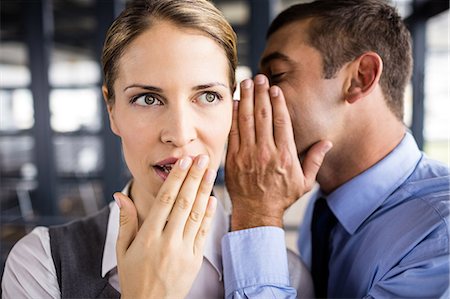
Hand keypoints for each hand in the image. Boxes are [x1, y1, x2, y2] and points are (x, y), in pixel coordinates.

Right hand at [114, 155, 216, 298]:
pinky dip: (209, 215)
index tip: (183, 161)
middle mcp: (167, 242)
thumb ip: (125, 221)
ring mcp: (184, 251)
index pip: (165, 201)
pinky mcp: (195, 260)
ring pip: (196, 215)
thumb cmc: (134, 276)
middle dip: (194, 178)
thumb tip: (119, 195)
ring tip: (210, 171)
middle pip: (184, 203)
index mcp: (148, 237)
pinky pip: (203, 233)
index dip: (176, 179)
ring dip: (204, 190)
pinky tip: (212, 198)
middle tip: (201, 158)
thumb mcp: (122, 249)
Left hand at [225, 74, 331, 229]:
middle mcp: (265, 152)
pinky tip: (234, 103)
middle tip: (259, 78)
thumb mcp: (304, 182)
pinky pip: (233, 132)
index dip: (277, 102)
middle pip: (262, 115)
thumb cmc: (281, 197)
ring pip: (246, 120)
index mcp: (285, 155)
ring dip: (245, 99)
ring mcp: (247, 154)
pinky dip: (233, 116)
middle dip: (260, 94)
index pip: (281, 121)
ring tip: (245, 83)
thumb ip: (315, 160)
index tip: (275, 88)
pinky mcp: (233, 159)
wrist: (256, 212)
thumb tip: (327, 142)